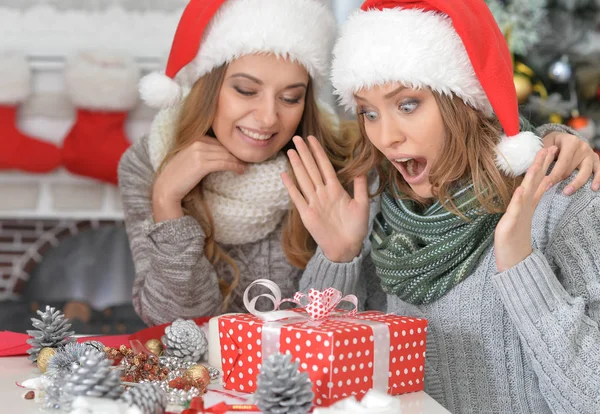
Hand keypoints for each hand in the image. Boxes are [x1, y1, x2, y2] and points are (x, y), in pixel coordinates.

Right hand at [152, 136, 245, 221]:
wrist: (167, 187)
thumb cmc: (180, 175)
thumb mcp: (190, 158)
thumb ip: (204, 152)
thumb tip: (222, 153)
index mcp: (195, 138)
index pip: (219, 142)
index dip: (231, 149)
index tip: (239, 155)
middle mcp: (197, 142)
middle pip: (224, 147)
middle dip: (236, 154)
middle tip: (247, 161)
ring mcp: (199, 152)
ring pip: (226, 155)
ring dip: (238, 162)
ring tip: (245, 167)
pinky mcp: (201, 164)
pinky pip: (223, 163)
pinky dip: (234, 167)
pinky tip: (240, 171)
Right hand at [282, 135, 369, 262]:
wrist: (347, 248)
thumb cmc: (356, 227)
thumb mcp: (362, 204)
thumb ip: (361, 186)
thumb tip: (363, 167)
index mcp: (335, 189)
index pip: (325, 166)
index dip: (318, 152)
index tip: (312, 138)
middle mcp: (322, 193)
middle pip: (311, 169)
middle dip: (305, 153)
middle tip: (297, 138)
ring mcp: (314, 202)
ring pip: (304, 179)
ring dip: (297, 165)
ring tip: (291, 151)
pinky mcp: (306, 213)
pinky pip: (297, 197)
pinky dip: (290, 186)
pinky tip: (284, 174)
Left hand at [494, 147, 556, 271]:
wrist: (513, 259)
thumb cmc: (514, 237)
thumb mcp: (520, 215)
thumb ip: (527, 201)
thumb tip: (532, 187)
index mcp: (526, 203)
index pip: (536, 180)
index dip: (542, 165)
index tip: (548, 149)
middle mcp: (525, 206)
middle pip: (535, 181)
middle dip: (542, 164)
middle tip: (551, 148)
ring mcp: (519, 213)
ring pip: (528, 191)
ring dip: (533, 176)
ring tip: (538, 162)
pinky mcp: (512, 223)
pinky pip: (516, 209)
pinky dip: (519, 198)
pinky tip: (522, 189)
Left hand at [542, 131, 599, 194]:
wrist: (564, 138)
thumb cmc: (553, 143)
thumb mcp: (546, 143)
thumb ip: (543, 152)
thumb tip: (538, 165)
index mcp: (571, 142)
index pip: (562, 162)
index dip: (554, 174)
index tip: (546, 185)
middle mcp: (583, 147)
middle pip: (572, 168)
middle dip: (561, 179)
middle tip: (550, 189)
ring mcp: (590, 154)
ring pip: (585, 171)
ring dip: (576, 183)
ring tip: (567, 192)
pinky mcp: (595, 160)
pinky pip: (599, 170)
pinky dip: (598, 179)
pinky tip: (594, 188)